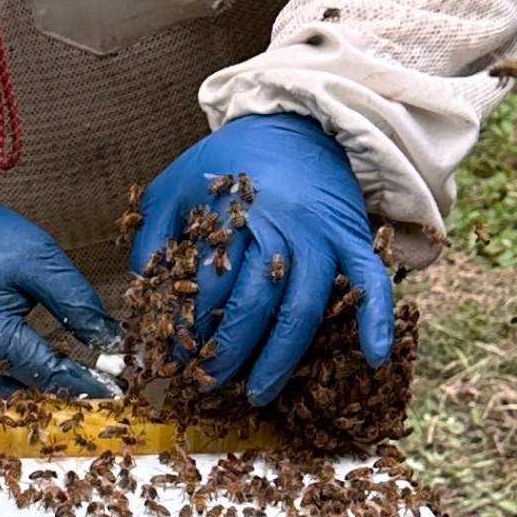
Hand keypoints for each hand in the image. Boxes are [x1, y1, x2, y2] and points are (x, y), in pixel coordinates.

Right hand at [0, 185, 116, 400]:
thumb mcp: (36, 258)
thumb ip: (74, 300)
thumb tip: (109, 339)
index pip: (43, 370)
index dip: (83, 380)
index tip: (117, 386)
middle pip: (22, 394)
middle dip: (63, 393)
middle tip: (103, 386)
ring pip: (6, 396)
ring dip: (42, 392)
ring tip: (79, 380)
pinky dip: (21, 382)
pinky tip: (47, 373)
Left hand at [129, 112, 393, 407]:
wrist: (295, 122)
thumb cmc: (232, 159)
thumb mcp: (177, 183)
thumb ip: (154, 232)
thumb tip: (140, 286)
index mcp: (233, 216)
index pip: (208, 286)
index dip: (188, 328)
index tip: (171, 359)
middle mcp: (280, 228)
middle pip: (254, 304)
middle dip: (228, 352)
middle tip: (207, 384)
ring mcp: (322, 236)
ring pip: (303, 307)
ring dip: (281, 357)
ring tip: (259, 393)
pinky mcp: (353, 237)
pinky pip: (371, 282)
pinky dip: (377, 319)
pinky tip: (374, 358)